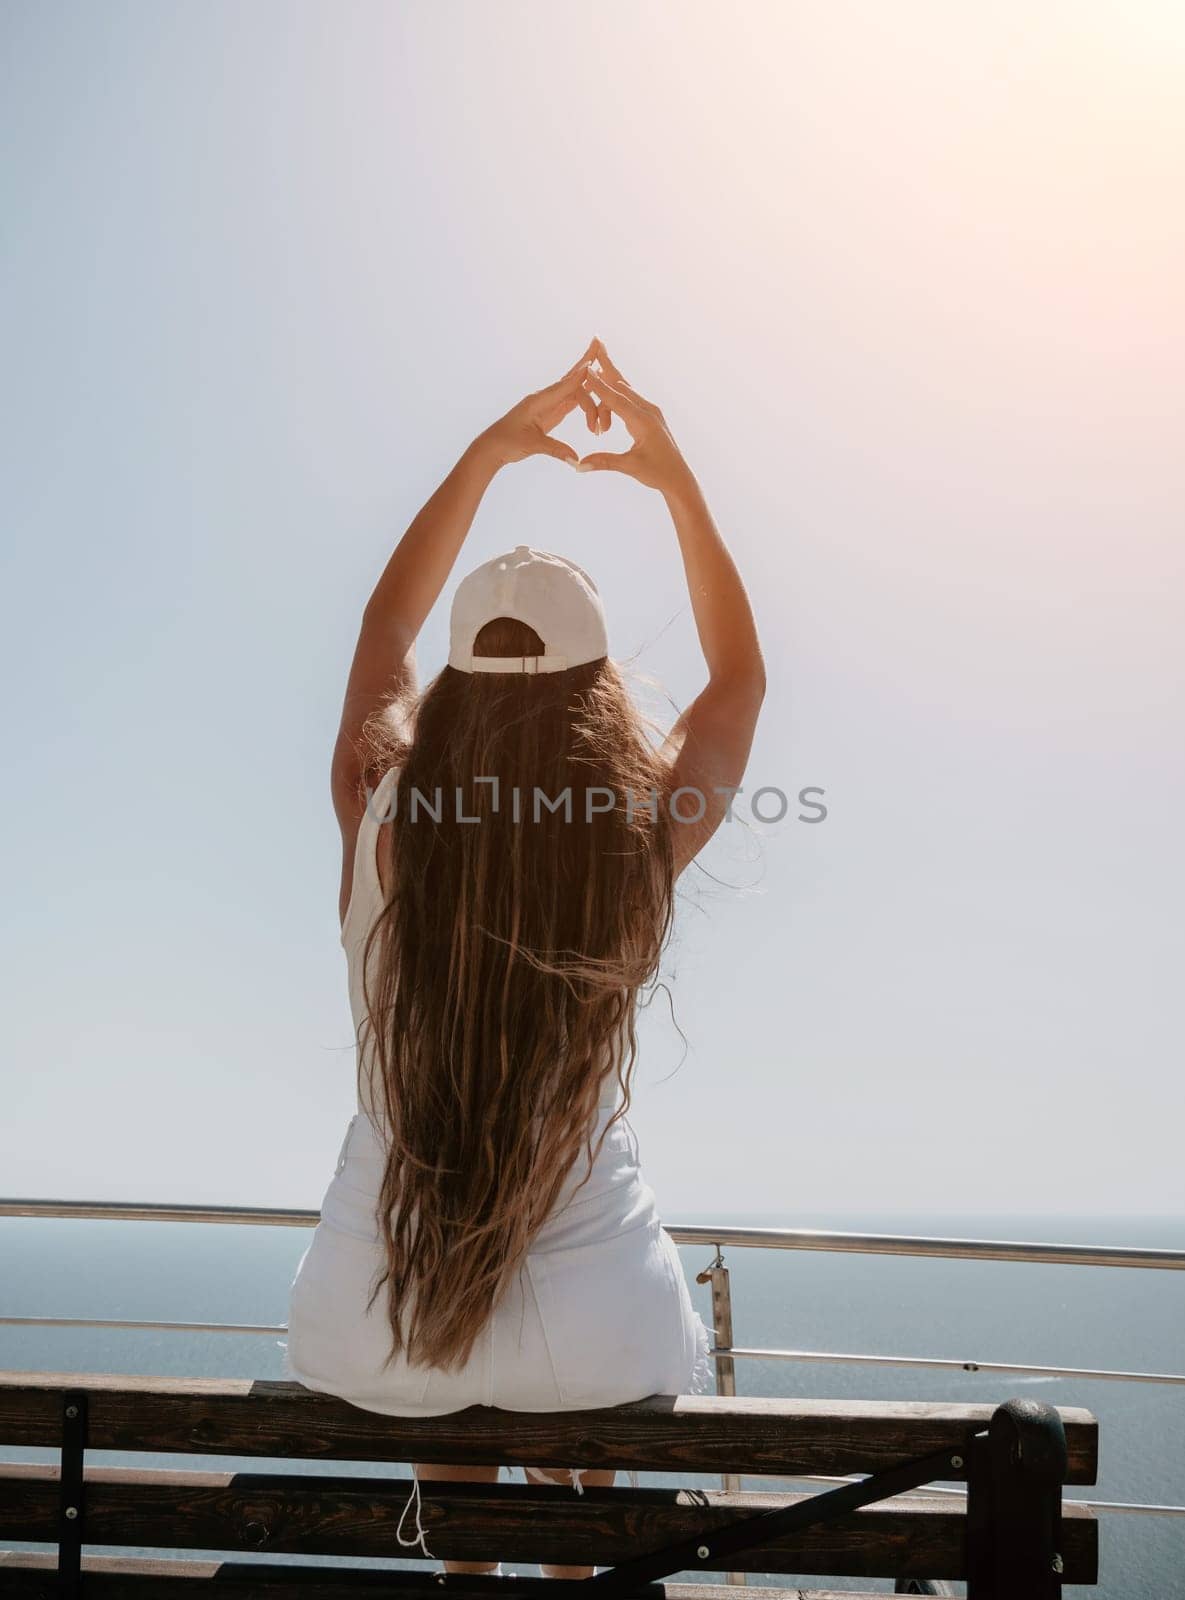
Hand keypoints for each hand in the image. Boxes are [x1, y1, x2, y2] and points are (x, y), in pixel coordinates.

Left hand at [476, 339, 603, 468]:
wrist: (494, 447)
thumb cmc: (507, 443)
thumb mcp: (532, 445)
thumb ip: (555, 449)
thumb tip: (576, 459)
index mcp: (538, 401)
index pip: (564, 385)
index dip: (580, 375)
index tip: (594, 362)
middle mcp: (544, 398)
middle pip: (571, 380)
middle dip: (586, 363)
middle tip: (599, 343)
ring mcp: (548, 404)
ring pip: (573, 389)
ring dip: (589, 384)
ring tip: (605, 367)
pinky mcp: (550, 412)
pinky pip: (570, 400)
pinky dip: (584, 394)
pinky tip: (593, 386)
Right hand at [575, 340, 691, 493]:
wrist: (679, 478)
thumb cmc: (657, 473)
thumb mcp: (630, 467)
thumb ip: (604, 462)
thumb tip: (578, 465)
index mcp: (643, 421)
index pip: (616, 399)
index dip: (599, 384)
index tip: (586, 368)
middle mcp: (648, 411)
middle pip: (621, 383)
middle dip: (606, 363)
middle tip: (595, 341)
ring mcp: (650, 411)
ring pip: (626, 390)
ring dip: (608, 380)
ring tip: (597, 358)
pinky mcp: (650, 416)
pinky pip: (630, 398)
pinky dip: (616, 391)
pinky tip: (608, 384)